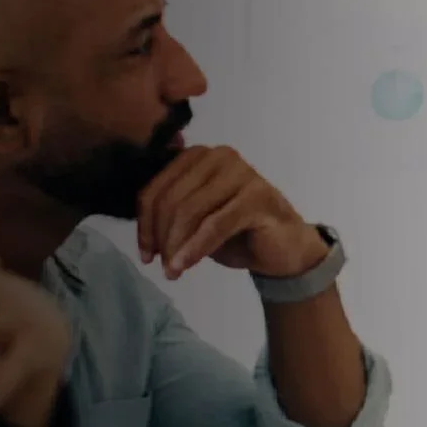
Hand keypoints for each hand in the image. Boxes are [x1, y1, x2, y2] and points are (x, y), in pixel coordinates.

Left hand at [136, 146, 326, 279]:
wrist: (285, 249)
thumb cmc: (238, 232)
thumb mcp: (196, 220)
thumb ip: (171, 211)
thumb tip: (141, 224)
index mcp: (199, 155)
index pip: (156, 187)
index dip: (144, 223)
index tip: (145, 254)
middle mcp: (219, 155)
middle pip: (171, 198)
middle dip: (161, 237)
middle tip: (162, 266)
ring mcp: (241, 172)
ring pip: (190, 210)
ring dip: (177, 246)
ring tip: (173, 270)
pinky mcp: (257, 196)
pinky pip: (215, 224)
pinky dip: (195, 248)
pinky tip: (185, 266)